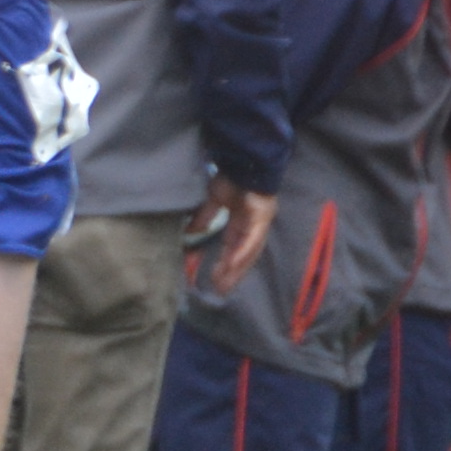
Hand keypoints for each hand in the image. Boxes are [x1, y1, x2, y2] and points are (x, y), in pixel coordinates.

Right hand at [187, 176, 275, 292]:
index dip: (223, 263)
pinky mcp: (262, 218)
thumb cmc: (230, 177)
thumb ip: (202, 218)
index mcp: (241, 222)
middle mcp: (253, 226)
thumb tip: (189, 235)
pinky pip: (252, 240)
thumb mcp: (211, 200)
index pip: (231, 247)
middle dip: (231, 273)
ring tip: (224, 282)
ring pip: (248, 252)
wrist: (243, 160)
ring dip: (236, 268)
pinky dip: (242, 252)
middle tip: (219, 290)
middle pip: (243, 255)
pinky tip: (232, 264)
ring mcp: (259, 223)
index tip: (212, 278)